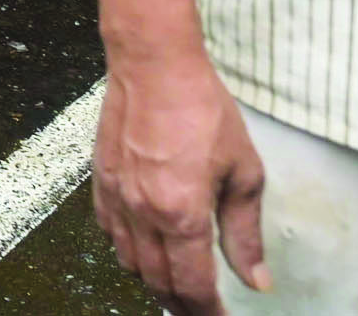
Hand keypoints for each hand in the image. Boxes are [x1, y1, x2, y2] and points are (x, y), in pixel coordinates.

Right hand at [93, 45, 267, 314]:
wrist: (153, 66)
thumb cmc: (202, 110)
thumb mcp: (243, 171)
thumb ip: (245, 231)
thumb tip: (256, 279)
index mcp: (182, 215)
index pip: (193, 285)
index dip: (208, 311)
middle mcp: (143, 214)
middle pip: (158, 282)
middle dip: (182, 305)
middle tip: (202, 310)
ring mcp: (117, 198)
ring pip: (130, 263)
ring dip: (154, 282)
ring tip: (176, 286)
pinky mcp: (101, 181)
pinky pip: (109, 232)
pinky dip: (127, 251)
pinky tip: (143, 249)